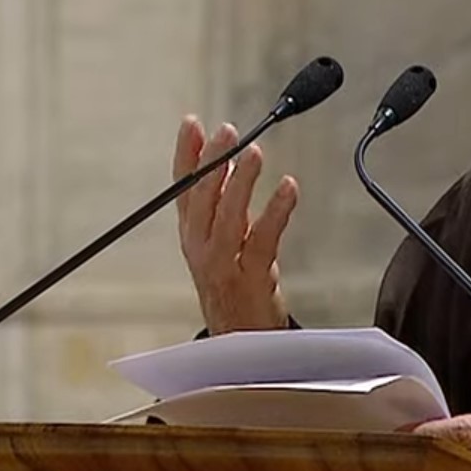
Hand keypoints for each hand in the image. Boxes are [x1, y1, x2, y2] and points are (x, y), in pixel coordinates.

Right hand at [173, 116, 297, 334]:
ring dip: (239, 183)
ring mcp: (222, 266)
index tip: (191, 123)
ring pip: (227, 218)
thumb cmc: (234, 289)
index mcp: (192, 236)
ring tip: (254, 153)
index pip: (182, 190)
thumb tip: (223, 164)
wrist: (240, 347)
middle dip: (211, 162)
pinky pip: (261, 240)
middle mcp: (201, 249)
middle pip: (201, 200)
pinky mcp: (249, 279)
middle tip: (227, 132)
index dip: (186, 155)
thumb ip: (222, 205)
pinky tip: (288, 188)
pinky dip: (275, 211)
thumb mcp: (221, 244)